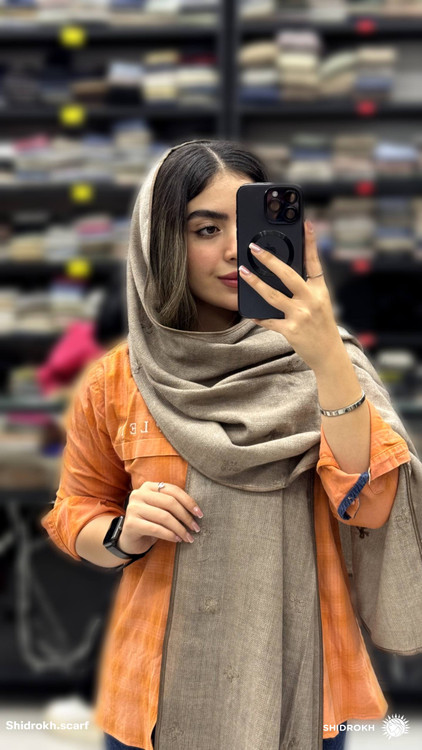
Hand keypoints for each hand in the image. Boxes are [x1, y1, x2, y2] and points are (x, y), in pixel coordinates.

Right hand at [118, 481, 203, 553]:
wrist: (130, 539)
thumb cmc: (150, 522)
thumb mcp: (161, 510)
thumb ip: (173, 504)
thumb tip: (196, 510)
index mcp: (148, 487)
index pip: (173, 490)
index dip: (189, 501)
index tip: (200, 514)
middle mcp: (138, 494)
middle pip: (169, 502)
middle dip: (186, 516)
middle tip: (196, 528)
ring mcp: (133, 508)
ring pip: (164, 516)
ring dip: (180, 528)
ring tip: (188, 537)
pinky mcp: (131, 524)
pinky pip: (156, 529)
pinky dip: (170, 535)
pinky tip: (177, 539)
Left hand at [238, 219, 342, 372]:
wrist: (329, 355)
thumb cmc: (322, 326)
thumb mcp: (320, 304)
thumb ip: (306, 289)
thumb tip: (283, 273)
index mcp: (320, 291)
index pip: (315, 262)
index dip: (311, 242)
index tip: (306, 224)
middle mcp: (312, 300)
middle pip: (288, 275)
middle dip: (269, 260)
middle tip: (254, 248)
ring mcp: (301, 315)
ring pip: (273, 295)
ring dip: (255, 283)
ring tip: (243, 272)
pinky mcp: (291, 330)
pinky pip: (269, 320)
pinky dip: (258, 316)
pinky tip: (249, 312)